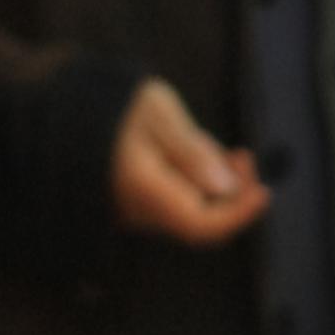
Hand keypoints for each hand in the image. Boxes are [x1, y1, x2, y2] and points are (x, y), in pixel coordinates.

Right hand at [110, 78, 269, 244]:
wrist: (68, 117)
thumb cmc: (111, 109)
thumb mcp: (157, 116)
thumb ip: (191, 152)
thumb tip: (226, 187)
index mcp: (144, 191)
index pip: (199, 225)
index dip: (238, 216)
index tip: (265, 192)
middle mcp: (143, 213)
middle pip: (203, 219)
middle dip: (233, 193)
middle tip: (245, 157)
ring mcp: (143, 213)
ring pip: (196, 208)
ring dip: (218, 182)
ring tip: (221, 148)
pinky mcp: (145, 206)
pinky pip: (182, 201)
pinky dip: (202, 181)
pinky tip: (204, 154)